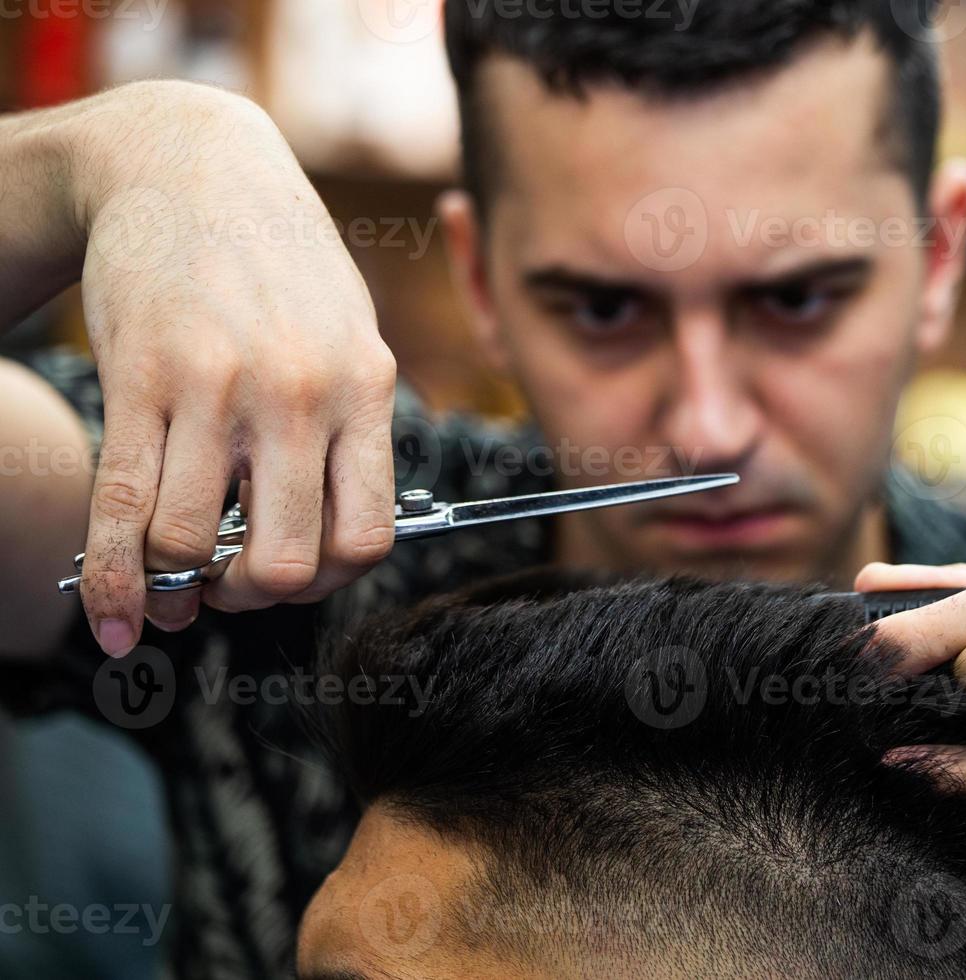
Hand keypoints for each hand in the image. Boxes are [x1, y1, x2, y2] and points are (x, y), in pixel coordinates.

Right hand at [73, 82, 397, 653]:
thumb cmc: (280, 262)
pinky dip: (114, 584)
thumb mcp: (351, 332)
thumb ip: (352, 427)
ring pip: (190, 544)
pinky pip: (123, 509)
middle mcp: (300, 394)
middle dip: (253, 596)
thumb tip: (336, 537)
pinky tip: (116, 619)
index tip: (297, 576)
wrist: (190, 164)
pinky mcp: (139, 378)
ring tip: (172, 580)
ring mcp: (217, 387)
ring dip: (176, 586)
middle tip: (229, 585)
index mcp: (366, 388)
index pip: (368, 539)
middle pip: (286, 562)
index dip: (329, 582)